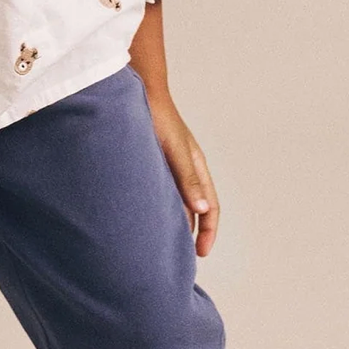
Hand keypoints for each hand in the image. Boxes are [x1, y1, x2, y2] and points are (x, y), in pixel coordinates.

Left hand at [144, 94, 219, 255]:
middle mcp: (186, 169)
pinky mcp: (152, 162)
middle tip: (180, 258)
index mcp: (197, 166)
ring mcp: (169, 165)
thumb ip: (188, 178)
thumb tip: (202, 209)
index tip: (200, 253)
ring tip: (162, 245)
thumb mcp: (175, 150)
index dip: (208, 232)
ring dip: (174, 222)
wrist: (138, 90)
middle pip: (194, 208)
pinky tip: (145, 218)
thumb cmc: (157, 117)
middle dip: (191, 233)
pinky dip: (159, 208)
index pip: (210, 207)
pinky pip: (161, 191)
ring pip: (177, 201)